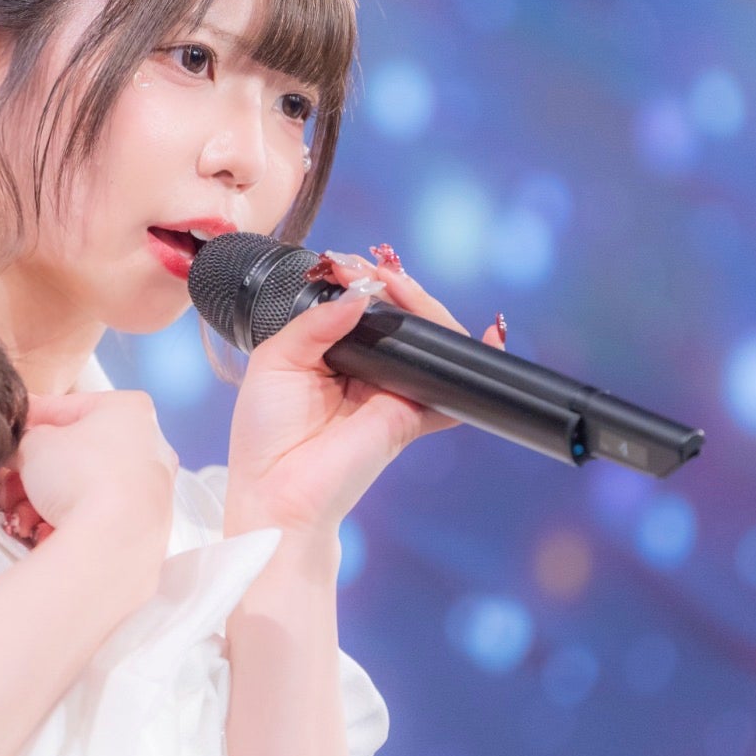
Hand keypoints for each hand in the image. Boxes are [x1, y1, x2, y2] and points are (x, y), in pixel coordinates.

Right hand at [7, 389, 176, 549]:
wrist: (112, 542)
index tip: (11, 433)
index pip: (68, 407)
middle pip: (76, 454)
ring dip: (45, 502)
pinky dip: (69, 522)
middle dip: (35, 473)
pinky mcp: (147, 526)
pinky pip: (98, 517)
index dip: (31, 421)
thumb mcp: (33, 445)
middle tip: (11, 483)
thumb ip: (23, 440)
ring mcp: (152, 488)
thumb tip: (17, 449)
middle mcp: (150, 446)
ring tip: (21, 515)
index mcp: (129, 410)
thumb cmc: (82, 479)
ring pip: (84, 488)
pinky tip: (45, 531)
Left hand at [222, 248, 505, 538]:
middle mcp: (366, 370)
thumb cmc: (266, 435)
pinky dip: (474, 364)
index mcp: (330, 354)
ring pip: (429, 340)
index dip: (362, 280)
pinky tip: (489, 334)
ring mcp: (392, 391)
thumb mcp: (275, 361)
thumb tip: (360, 293)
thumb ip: (316, 323)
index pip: (361, 307)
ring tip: (399, 287)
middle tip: (376, 269)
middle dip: (397, 286)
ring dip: (424, 307)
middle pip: (400, 318)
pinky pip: (452, 388)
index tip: (346, 262)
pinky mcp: (412, 416)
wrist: (278, 493)